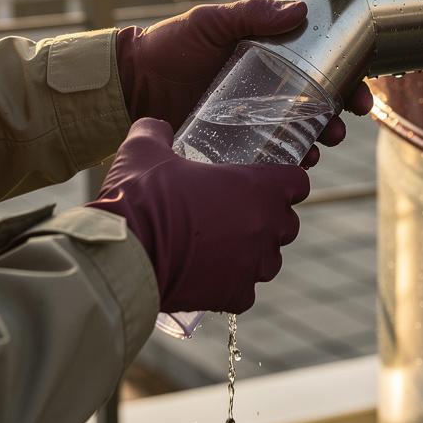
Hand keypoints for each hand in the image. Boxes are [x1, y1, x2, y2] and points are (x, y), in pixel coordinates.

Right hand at [88, 118, 309, 313]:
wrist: (125, 254)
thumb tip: (156, 127)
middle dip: (269, 219)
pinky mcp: (236, 294)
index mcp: (258, 186)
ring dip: (253, 252)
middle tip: (236, 213)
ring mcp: (254, 264)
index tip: (267, 183)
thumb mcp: (145, 150)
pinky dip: (232, 283)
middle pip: (288, 222)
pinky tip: (207, 273)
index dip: (285, 181)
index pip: (298, 182)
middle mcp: (265, 226)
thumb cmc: (142, 196)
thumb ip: (156, 132)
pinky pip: (246, 290)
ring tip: (221, 245)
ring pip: (270, 259)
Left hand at [115, 0, 374, 162]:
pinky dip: (286, 163)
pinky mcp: (234, 147)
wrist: (130, 84)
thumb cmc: (169, 47)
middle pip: (317, 107)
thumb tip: (297, 12)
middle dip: (338, 119)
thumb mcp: (210, 22)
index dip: (348, 83)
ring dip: (317, 143)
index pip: (320, 69)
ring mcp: (252, 120)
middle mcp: (267, 90)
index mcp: (269, 57)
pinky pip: (269, 158)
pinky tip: (292, 164)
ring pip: (298, 135)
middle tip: (339, 128)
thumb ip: (250, 15)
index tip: (361, 96)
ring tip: (318, 148)